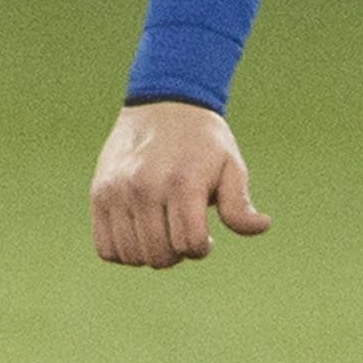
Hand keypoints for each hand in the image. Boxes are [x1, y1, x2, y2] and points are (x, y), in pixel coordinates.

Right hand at [89, 100, 272, 267]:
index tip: (206, 237)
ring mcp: (117, 192)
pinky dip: (124, 252)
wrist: (164, 106)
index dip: (201, 249)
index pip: (189, 244)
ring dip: (151, 254)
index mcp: (183, 184)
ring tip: (162, 232)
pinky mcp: (99, 194)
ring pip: (131, 255)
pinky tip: (140, 234)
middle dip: (178, 254)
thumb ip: (240, 204)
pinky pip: (105, 248)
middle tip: (184, 234)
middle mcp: (145, 188)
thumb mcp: (231, 167)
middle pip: (160, 255)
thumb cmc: (204, 143)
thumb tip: (263, 226)